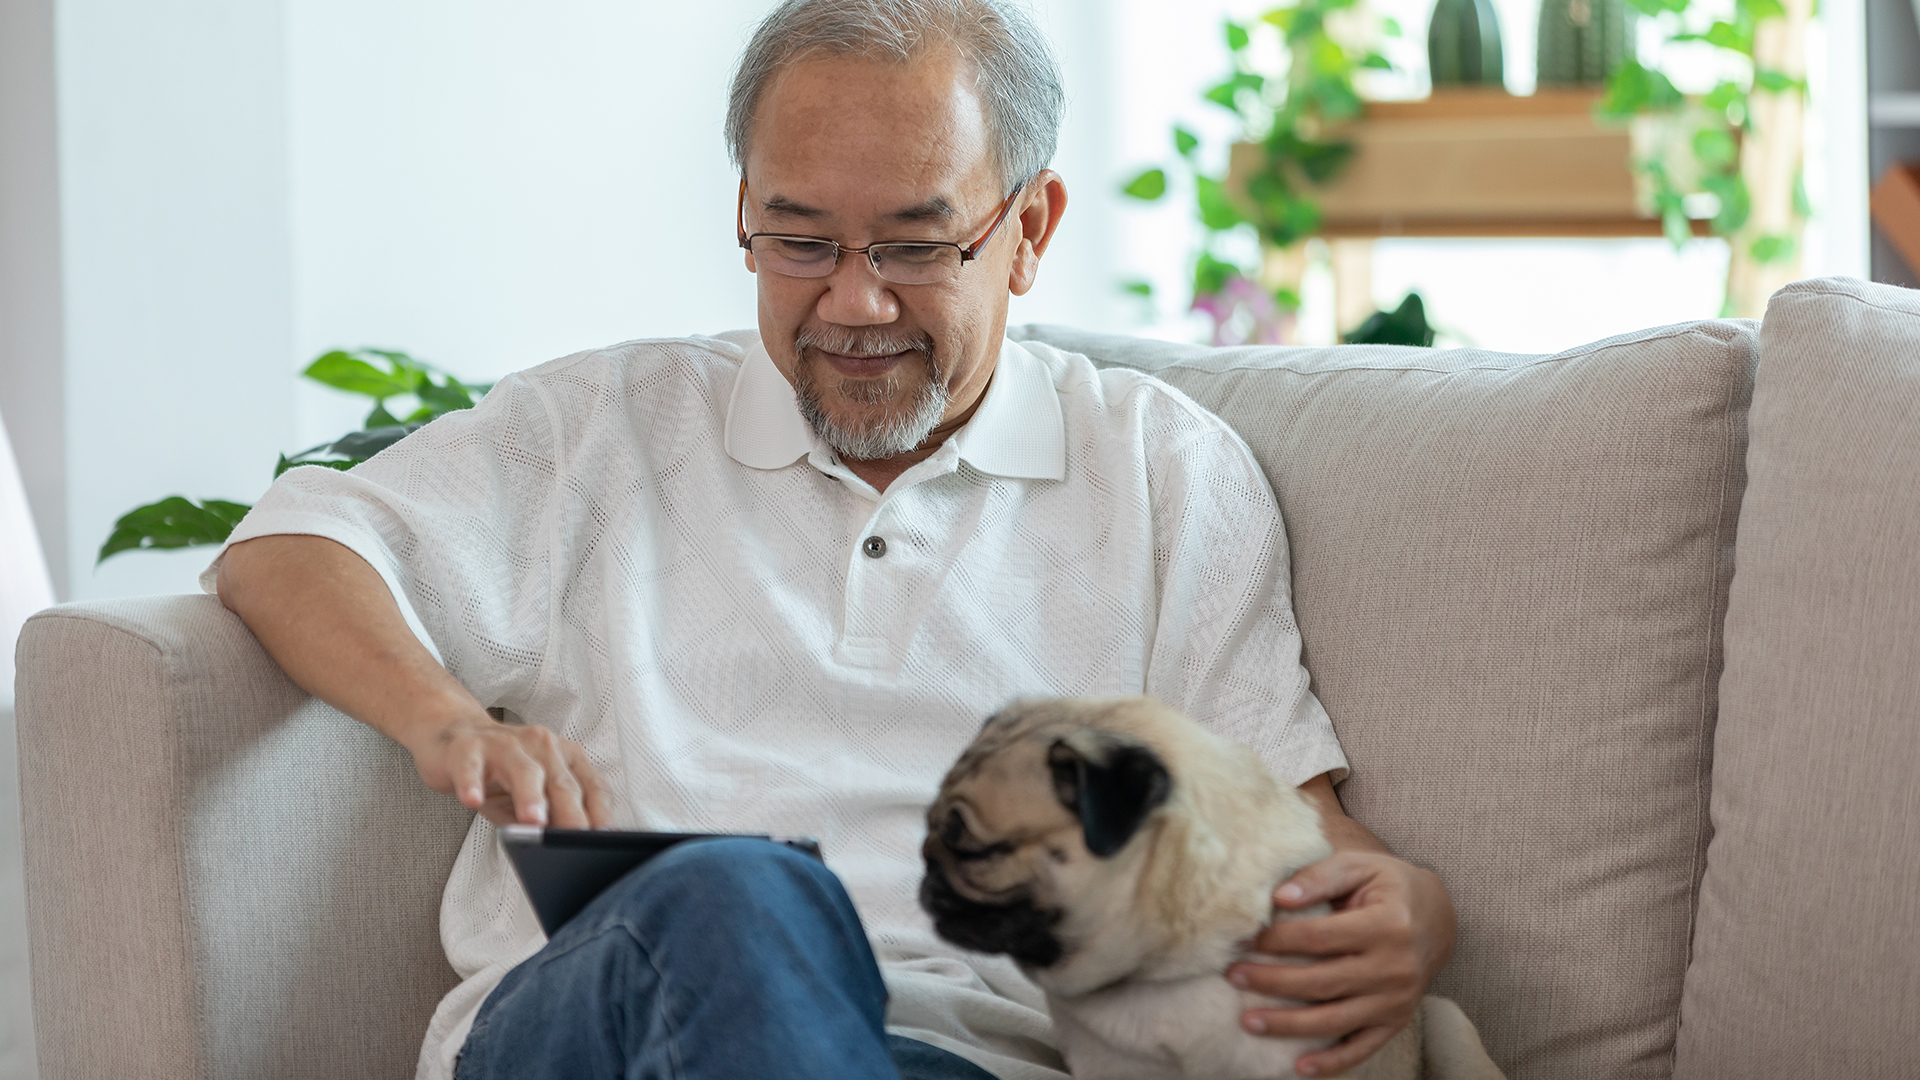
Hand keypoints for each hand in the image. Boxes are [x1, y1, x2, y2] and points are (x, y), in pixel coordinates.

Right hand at [405, 708, 613, 829]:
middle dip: (571, 812)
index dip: (600, 812)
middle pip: (561, 782)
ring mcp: (504, 745)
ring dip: (530, 796)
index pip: (591, 786)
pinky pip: (472, 766)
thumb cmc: (499, 772)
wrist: (453, 736)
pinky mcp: (468, 748)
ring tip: (533, 821)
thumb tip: (564, 851)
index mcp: (564, 757)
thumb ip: (548, 819)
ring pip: (524, 771)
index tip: (605, 838)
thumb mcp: (529, 798)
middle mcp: (541, 746)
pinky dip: (473, 782)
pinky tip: (473, 799)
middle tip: (576, 838)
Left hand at [1225, 851, 1455, 1077]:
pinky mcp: (1396, 1021)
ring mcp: (1397, 1000)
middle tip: (1233, 976)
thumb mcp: (1359, 866)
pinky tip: (1298, 1068)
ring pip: (1335, 1020)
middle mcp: (1396, 967)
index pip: (1321, 938)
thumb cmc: (1388, 886)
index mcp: (1388, 924)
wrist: (1438, 917)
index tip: (1246, 939)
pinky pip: (1362, 1048)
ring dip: (1288, 1025)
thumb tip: (1278, 897)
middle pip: (1322, 982)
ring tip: (1248, 1021)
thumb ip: (1319, 877)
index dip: (1279, 940)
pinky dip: (1332, 1062)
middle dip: (1272, 981)